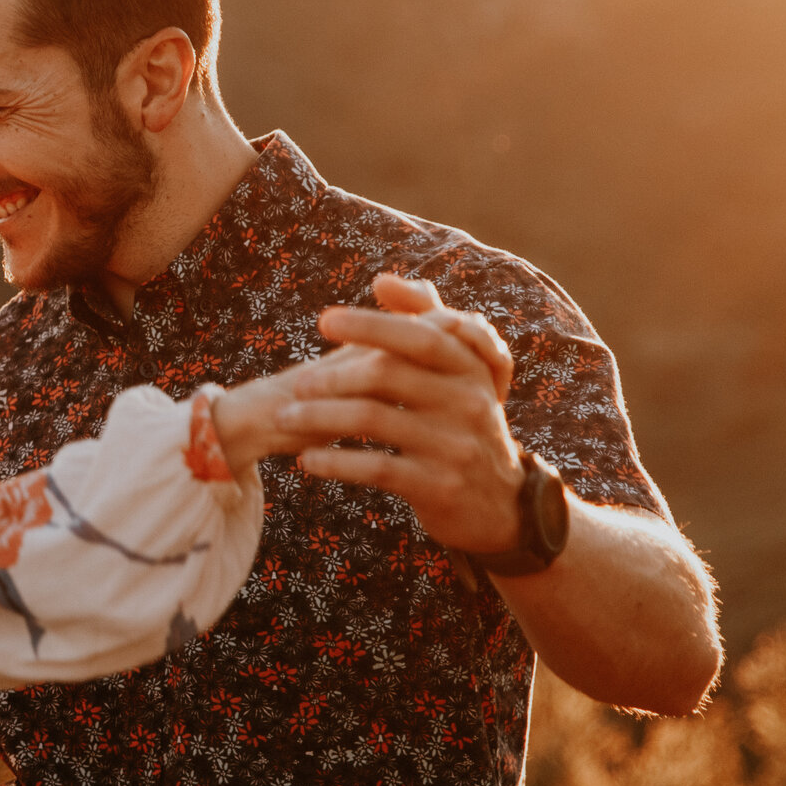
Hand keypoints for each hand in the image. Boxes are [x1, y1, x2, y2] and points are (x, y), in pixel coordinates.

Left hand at [273, 273, 524, 554]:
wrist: (499, 506)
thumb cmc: (460, 427)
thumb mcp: (457, 378)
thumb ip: (425, 323)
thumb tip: (381, 279)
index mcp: (470, 369)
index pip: (419, 336)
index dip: (371, 325)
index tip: (324, 321)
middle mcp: (468, 402)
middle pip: (387, 374)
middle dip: (332, 376)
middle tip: (296, 385)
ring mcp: (454, 445)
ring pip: (372, 419)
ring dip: (319, 417)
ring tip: (287, 420)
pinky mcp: (438, 486)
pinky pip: (375, 467)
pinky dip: (335, 461)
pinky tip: (307, 461)